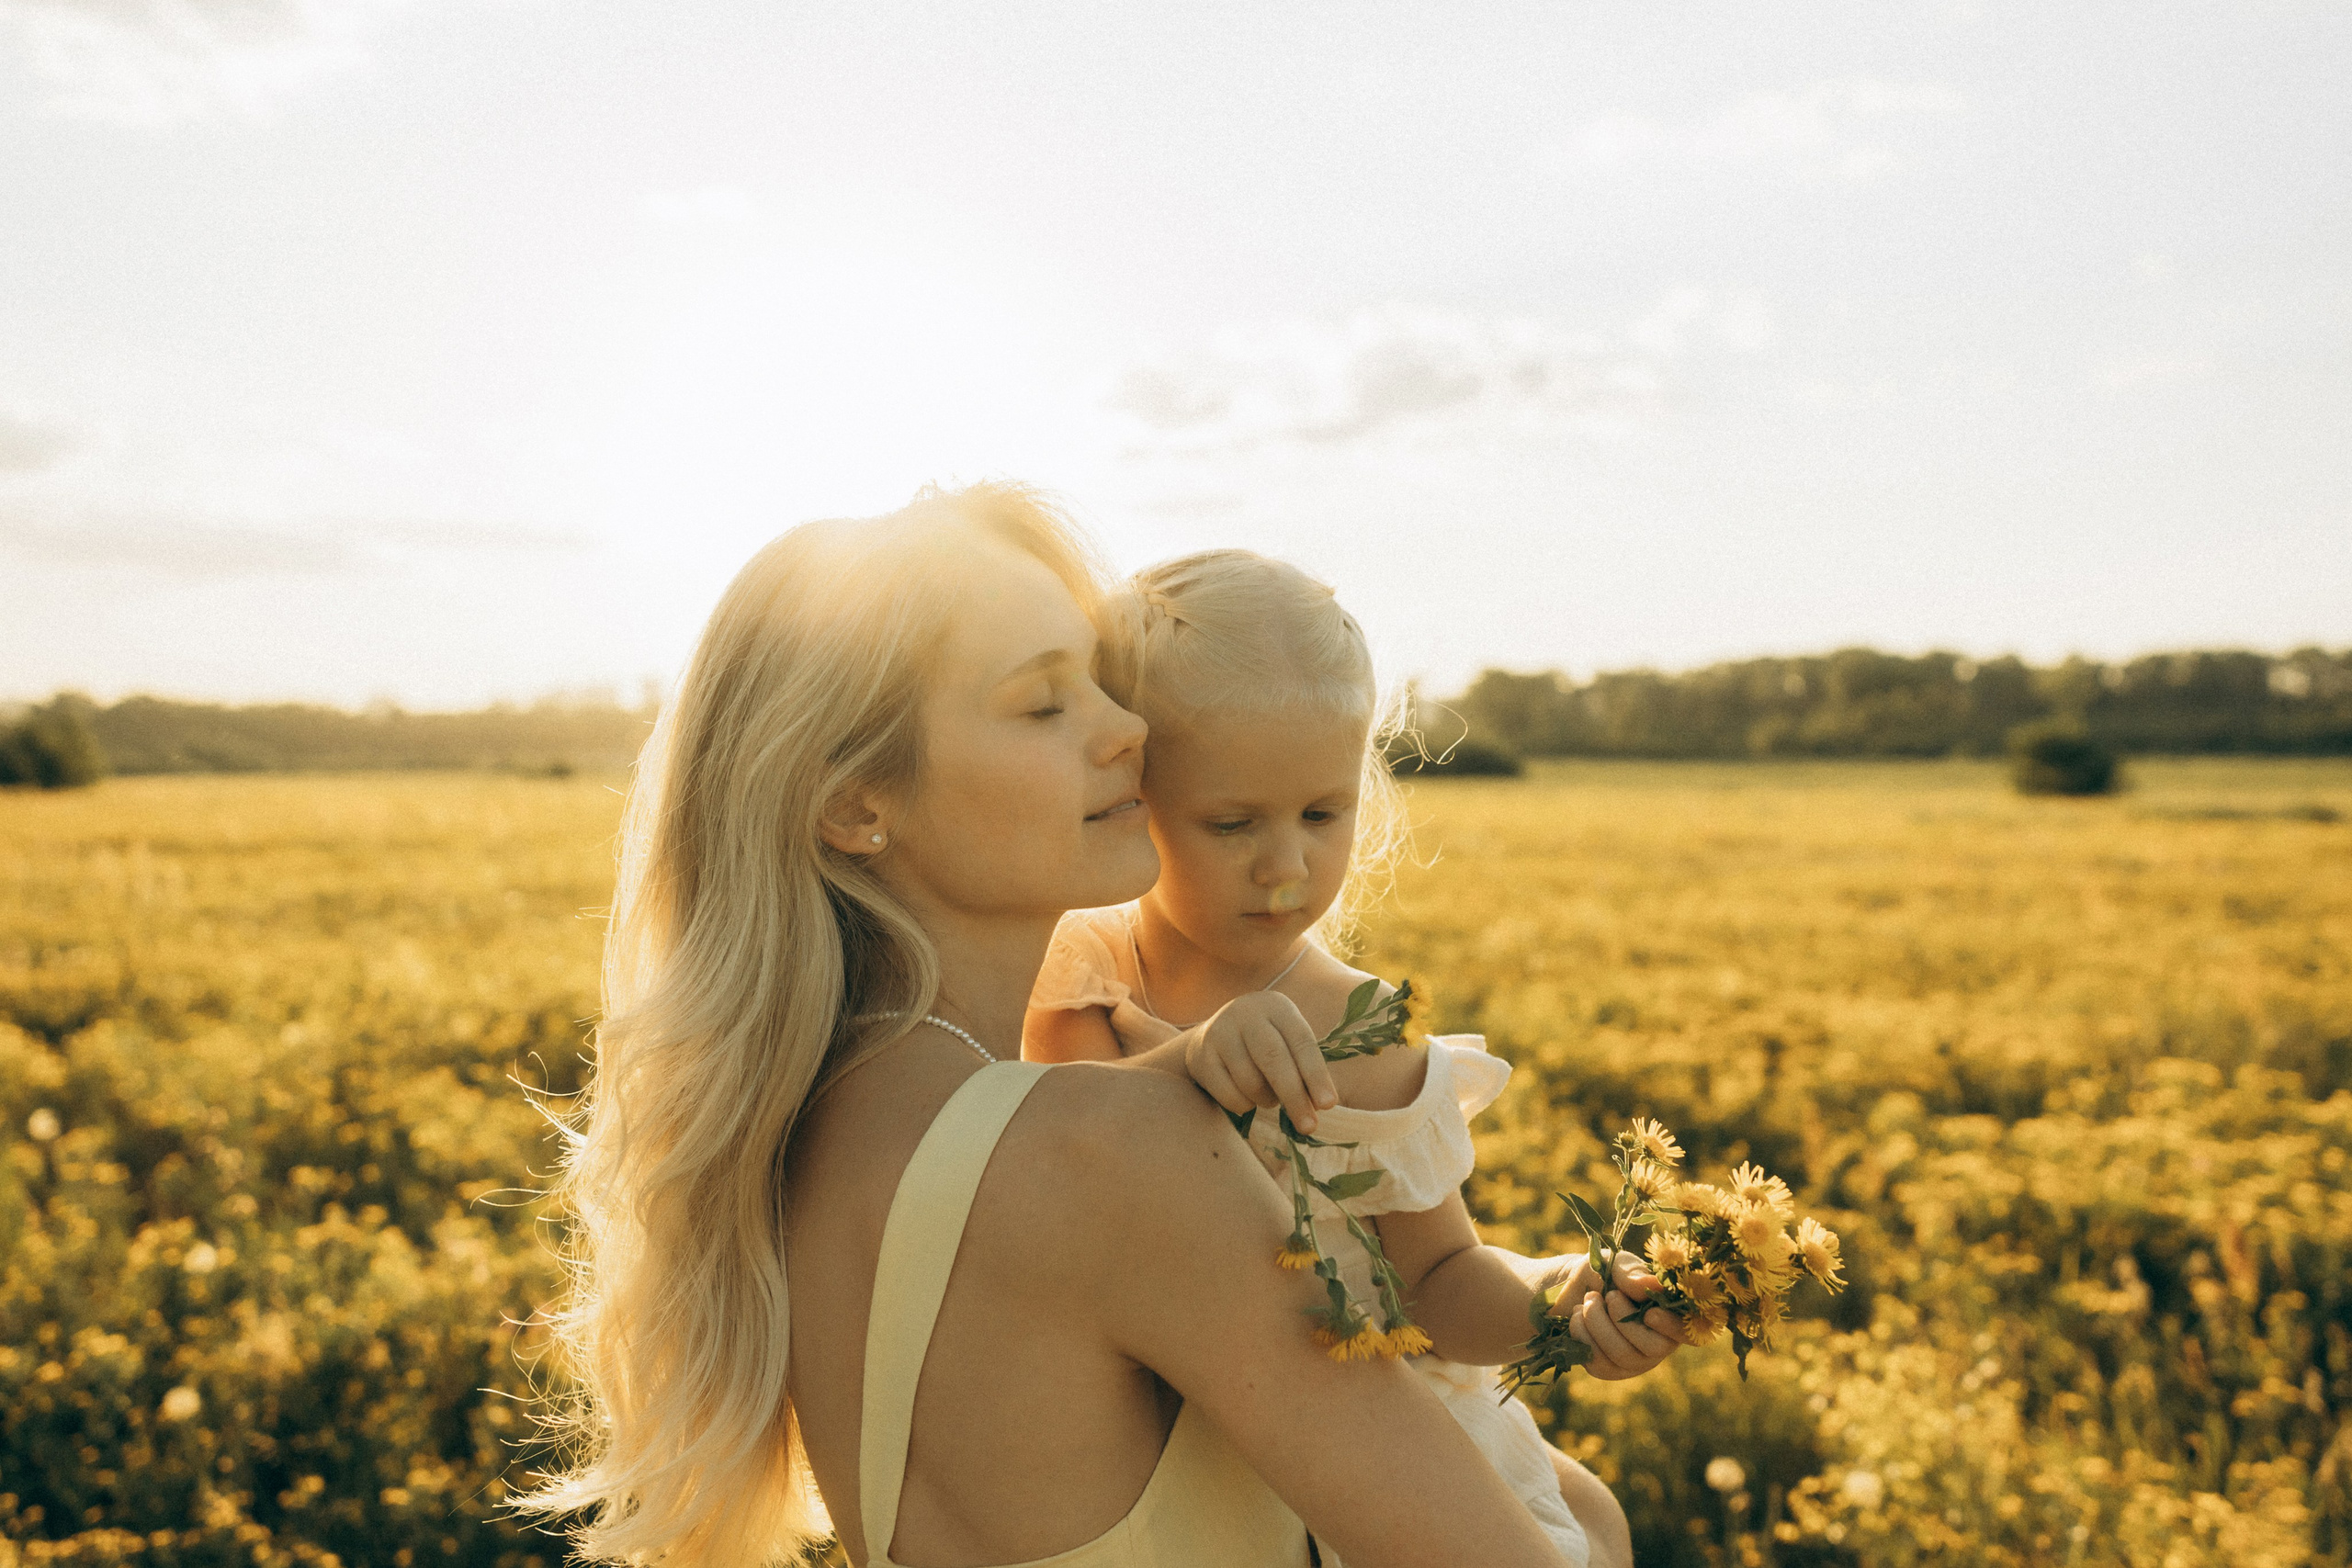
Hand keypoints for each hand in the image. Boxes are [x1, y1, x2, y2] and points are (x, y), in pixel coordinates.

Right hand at [1183, 991, 1338, 1134]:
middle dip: (1294, 1097)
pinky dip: (1244, 1105)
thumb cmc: (1264, 1044)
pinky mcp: (1201, 1055)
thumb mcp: (1286, 1042)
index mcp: (1277, 1007)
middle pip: (1274, 1059)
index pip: (1301, 1041)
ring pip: (1250, 1081)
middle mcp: (1247, 1013)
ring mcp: (1220, 1032)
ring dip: (1267, 1100)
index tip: (1329, 1105)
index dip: (1316, 1075)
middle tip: (1309, 1126)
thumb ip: (1303, 1068)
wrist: (1211, 1036)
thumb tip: (1318, 1106)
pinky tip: (1247, 1097)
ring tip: (1270, 1098)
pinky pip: (1229, 1094)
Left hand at [1549, 1249, 1683, 1379]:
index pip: (1687, 1332)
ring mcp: (1635, 1361)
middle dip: (1621, 1317)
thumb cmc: (1602, 1274)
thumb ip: (1632, 1273)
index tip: (1650, 1313)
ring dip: (1596, 1322)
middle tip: (1605, 1295)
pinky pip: (1599, 1364)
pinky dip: (1582, 1335)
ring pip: (1622, 1355)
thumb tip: (1652, 1285)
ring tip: (1587, 1301)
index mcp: (1669, 1314)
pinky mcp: (1609, 1370)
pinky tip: (1577, 1319)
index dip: (1673, 1327)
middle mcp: (1659, 1343)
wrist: (1568, 1289)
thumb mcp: (1615, 1264)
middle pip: (1652, 1347)